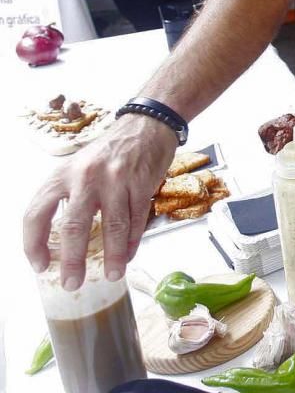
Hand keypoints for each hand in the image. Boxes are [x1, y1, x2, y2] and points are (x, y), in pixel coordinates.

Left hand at [24, 115, 177, 287]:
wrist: (146, 126)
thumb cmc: (108, 153)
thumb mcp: (76, 169)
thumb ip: (67, 198)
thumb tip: (61, 241)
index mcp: (61, 175)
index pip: (36, 213)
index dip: (33, 244)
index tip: (40, 266)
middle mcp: (85, 177)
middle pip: (73, 225)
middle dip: (73, 260)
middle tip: (72, 283)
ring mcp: (116, 179)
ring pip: (112, 226)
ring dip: (112, 256)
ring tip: (111, 276)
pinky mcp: (142, 183)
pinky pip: (136, 219)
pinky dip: (132, 241)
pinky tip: (128, 255)